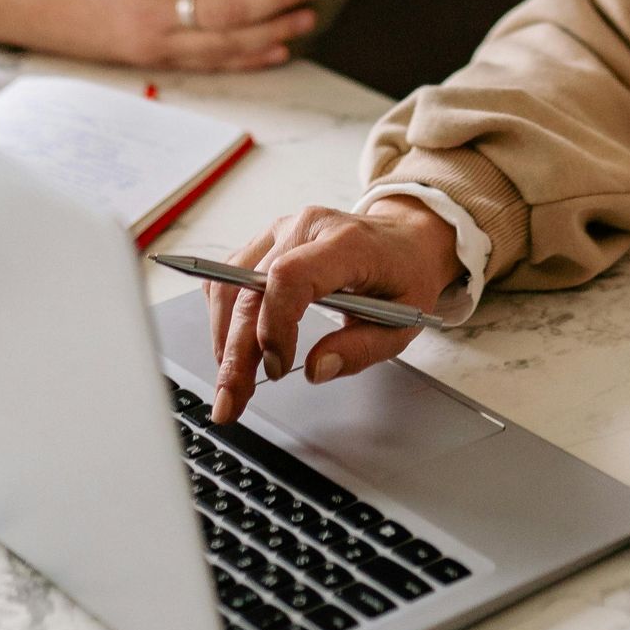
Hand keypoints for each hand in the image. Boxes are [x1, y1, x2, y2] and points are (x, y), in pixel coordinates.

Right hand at [0, 0, 323, 71]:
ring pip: (224, 44)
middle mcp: (150, 10)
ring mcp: (151, 41)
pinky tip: (278, 50)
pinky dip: (248, 60)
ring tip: (307, 16)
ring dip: (272, 31)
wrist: (28, 0)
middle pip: (228, 9)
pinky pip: (209, 65)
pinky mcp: (151, 61)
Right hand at [207, 196, 464, 423]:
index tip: (278, 367)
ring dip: (224, 337)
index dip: (274, 325)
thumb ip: (361, 349)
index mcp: (347, 243)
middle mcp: (307, 229)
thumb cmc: (405, 275)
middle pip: (250, 288)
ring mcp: (283, 230)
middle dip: (235, 352)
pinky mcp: (267, 240)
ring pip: (228, 281)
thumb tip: (314, 369)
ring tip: (233, 381)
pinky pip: (229, 276)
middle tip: (231, 400)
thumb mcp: (403, 322)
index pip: (290, 276)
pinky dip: (225, 316)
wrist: (405, 238)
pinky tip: (234, 347)